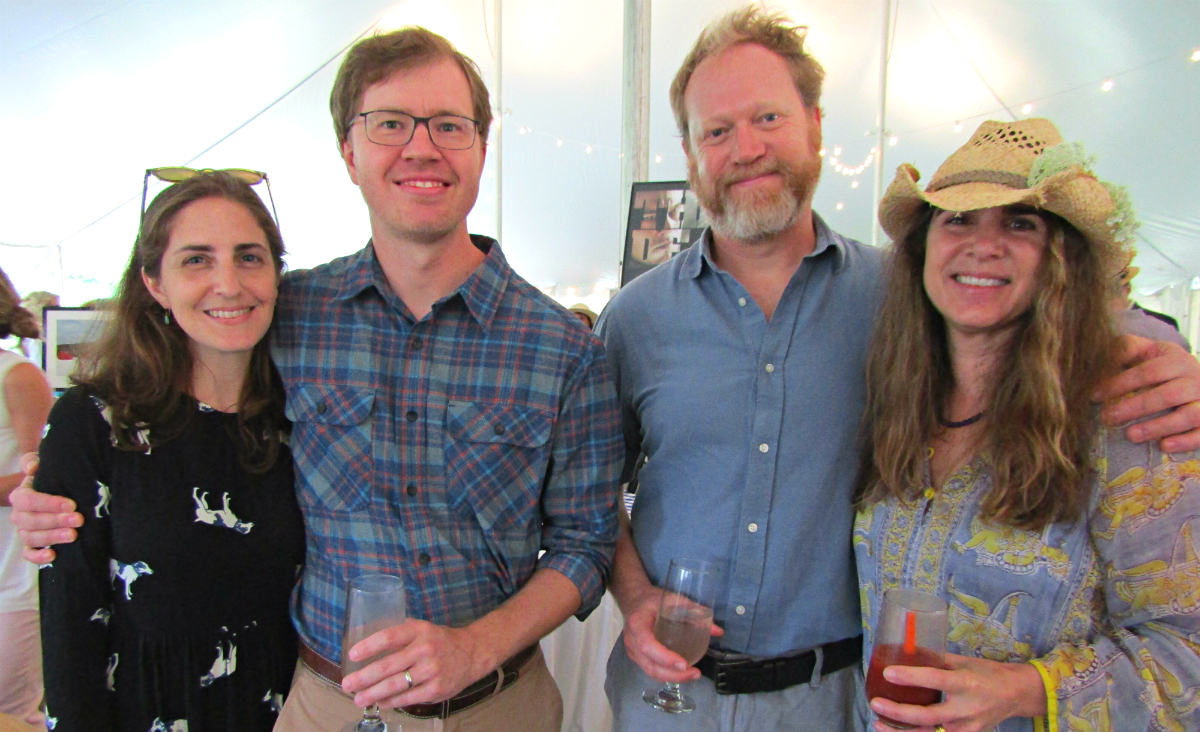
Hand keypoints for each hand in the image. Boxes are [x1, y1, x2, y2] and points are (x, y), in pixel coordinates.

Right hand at [8, 454, 82, 563]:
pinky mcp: (30, 545)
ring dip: (52, 537)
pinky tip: (53, 556)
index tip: (72, 505)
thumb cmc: (50, 478)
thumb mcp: (42, 465)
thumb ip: (33, 461)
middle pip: (32, 521)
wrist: (52, 492)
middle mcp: (19, 515)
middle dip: (56, 521)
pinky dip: (37, 557)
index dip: (49, 503)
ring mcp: (23, 532)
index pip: (29, 500)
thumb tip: (33, 467)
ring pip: (32, 538)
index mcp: (20, 496)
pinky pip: (28, 554)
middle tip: (79, 520)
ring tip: (73, 536)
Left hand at [341, 619, 491, 708]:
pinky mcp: (436, 689)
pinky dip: (391, 702)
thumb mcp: (422, 629)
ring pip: (396, 685)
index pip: (390, 637)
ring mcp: (432, 671)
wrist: (472, 653)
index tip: (352, 655)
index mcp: (419, 631)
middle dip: (364, 677)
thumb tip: (363, 635)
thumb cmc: (440, 641)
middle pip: (388, 666)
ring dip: (373, 694)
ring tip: (358, 699)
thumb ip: (399, 634)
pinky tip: (381, 703)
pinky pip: (408, 698)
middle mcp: (425, 649)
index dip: (369, 646)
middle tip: (347, 684)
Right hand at [621, 586, 722, 683]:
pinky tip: (682, 673)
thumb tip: (717, 631)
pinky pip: (651, 669)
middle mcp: (632, 641)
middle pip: (650, 665)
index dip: (665, 657)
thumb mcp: (673, 599)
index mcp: (638, 624)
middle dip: (673, 674)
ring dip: (672, 677)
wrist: (634, 599)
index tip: (684, 664)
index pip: (648, 645)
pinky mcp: (637, 657)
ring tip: (693, 675)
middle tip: (695, 673)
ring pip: (650, 671)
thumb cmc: (653, 600)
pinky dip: (667, 674)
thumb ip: (694, 612)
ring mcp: (632, 651)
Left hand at [869, 653, 1045, 731]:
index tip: (888, 673)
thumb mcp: (963, 661)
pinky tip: (897, 731)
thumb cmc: (987, 673)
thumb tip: (905, 652)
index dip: (910, 677)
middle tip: (875, 703)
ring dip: (901, 731)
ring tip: (878, 723)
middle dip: (899, 712)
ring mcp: (967, 728)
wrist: (1016, 695)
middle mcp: (966, 709)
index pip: (935, 680)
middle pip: (928, 716)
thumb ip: (935, 660)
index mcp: (967, 683)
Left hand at [1095, 335, 1199, 451]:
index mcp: (1178, 361)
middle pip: (1167, 395)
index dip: (1120, 383)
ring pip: (1189, 415)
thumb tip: (1103, 357)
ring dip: (1158, 426)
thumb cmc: (1165, 366)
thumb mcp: (1149, 351)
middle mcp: (1196, 381)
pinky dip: (1186, 441)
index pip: (1149, 372)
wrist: (1199, 378)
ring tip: (1130, 435)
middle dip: (1135, 407)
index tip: (1095, 395)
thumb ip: (1127, 348)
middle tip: (1108, 417)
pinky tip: (1163, 446)